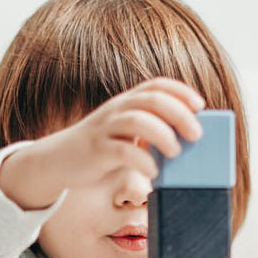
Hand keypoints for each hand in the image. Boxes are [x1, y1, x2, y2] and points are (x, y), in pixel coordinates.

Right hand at [0, 77, 205, 209]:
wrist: (57, 161)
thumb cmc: (99, 150)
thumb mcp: (122, 134)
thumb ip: (147, 133)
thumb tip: (184, 142)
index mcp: (125, 103)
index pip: (156, 86)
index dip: (180, 92)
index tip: (200, 105)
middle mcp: (116, 111)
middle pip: (151, 101)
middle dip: (178, 114)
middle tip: (196, 135)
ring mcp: (105, 130)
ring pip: (137, 120)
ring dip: (163, 135)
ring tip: (176, 153)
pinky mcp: (96, 151)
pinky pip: (122, 151)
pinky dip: (142, 160)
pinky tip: (153, 172)